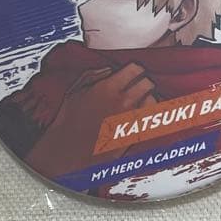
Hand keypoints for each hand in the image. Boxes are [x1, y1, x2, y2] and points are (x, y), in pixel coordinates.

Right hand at [24, 63, 156, 178]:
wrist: (68, 152)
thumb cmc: (69, 124)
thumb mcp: (75, 92)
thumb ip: (93, 76)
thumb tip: (109, 70)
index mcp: (108, 88)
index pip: (135, 69)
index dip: (134, 69)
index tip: (133, 72)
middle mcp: (123, 102)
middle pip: (147, 83)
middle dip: (143, 82)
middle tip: (138, 84)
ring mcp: (130, 118)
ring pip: (152, 100)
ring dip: (148, 98)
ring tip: (141, 99)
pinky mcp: (134, 133)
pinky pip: (149, 119)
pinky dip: (146, 114)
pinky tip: (139, 114)